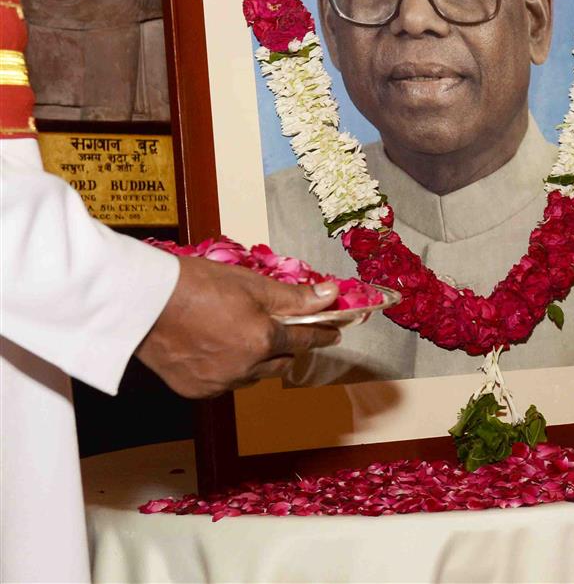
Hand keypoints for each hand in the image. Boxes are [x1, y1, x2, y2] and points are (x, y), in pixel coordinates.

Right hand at [136, 256, 341, 398]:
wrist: (141, 302)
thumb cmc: (195, 285)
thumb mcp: (251, 284)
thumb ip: (293, 297)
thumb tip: (330, 295)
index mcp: (262, 341)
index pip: (304, 340)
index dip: (321, 334)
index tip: (332, 332)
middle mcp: (244, 368)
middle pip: (281, 362)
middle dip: (286, 347)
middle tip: (282, 331)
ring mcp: (219, 382)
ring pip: (254, 376)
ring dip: (258, 360)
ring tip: (245, 338)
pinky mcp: (196, 391)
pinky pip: (225, 384)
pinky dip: (229, 370)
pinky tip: (219, 350)